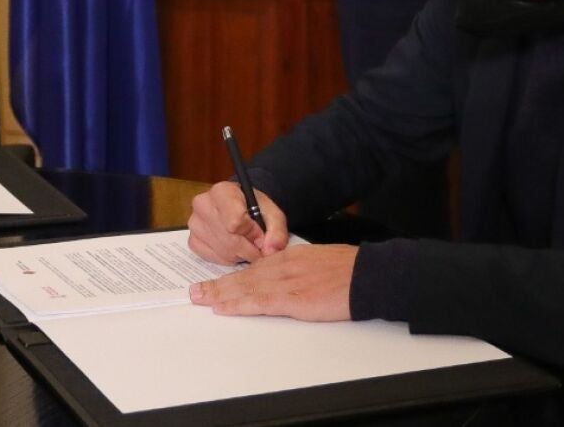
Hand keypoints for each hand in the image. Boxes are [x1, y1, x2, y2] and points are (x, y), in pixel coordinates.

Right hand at [187, 181, 288, 264]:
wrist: (242, 207)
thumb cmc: (255, 208)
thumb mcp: (273, 214)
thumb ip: (277, 231)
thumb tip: (271, 250)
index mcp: (222, 191)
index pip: (236, 221)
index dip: (253, 233)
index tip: (260, 233)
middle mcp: (203, 204)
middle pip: (230, 240)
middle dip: (248, 248)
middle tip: (256, 245)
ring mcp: (195, 223)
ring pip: (223, 251)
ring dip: (239, 254)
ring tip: (245, 243)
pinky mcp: (193, 240)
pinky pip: (213, 258)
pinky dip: (227, 258)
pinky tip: (233, 248)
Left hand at [188, 244, 356, 321]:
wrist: (367, 275)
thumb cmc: (349, 270)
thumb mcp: (318, 261)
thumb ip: (298, 270)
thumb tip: (288, 279)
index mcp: (289, 257)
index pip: (254, 268)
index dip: (232, 277)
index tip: (216, 283)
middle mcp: (283, 266)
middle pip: (244, 277)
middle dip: (218, 285)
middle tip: (195, 292)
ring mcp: (287, 282)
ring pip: (246, 288)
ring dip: (221, 294)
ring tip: (201, 299)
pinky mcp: (294, 298)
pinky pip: (259, 301)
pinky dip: (238, 304)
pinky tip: (224, 307)